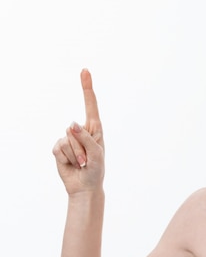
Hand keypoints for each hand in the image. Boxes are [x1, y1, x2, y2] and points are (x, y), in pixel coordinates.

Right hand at [52, 69, 104, 194]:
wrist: (84, 186)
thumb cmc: (96, 169)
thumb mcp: (96, 154)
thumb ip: (86, 138)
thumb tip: (72, 123)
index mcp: (95, 128)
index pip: (90, 104)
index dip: (87, 87)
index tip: (85, 70)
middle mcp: (81, 130)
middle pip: (75, 129)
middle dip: (82, 147)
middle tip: (88, 161)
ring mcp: (68, 139)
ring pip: (67, 140)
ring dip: (76, 155)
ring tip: (82, 163)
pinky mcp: (58, 148)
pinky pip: (58, 148)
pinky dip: (66, 158)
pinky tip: (72, 164)